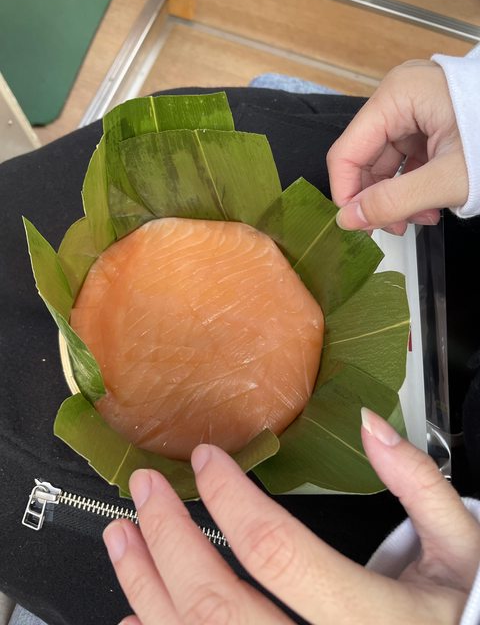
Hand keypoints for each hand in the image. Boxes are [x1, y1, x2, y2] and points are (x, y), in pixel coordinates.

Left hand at [103, 409, 479, 624]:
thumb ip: (419, 483)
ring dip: (146, 585)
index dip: (231, 498)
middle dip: (169, 540)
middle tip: (145, 491)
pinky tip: (138, 608)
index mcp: (371, 619)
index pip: (276, 552)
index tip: (206, 459)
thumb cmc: (454, 609)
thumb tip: (369, 425)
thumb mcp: (458, 542)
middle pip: (217, 605)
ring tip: (122, 536)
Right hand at [327, 60, 468, 234]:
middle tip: (395, 229)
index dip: (346, 193)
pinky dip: (412, 186)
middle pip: (365, 159)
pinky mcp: (427, 121)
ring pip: (385, 164)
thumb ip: (393, 202)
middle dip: (379, 199)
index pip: (347, 152)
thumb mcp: (447, 179)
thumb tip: (349, 221)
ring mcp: (413, 108)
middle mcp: (399, 97)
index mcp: (398, 97)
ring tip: (421, 219)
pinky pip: (405, 159)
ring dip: (397, 198)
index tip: (356, 225)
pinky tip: (429, 206)